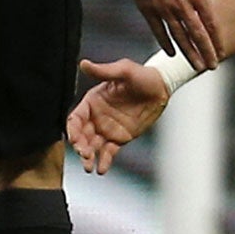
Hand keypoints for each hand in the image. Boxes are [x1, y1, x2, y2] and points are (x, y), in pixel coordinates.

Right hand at [68, 57, 170, 174]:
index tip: (74, 139)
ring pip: (92, 147)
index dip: (72, 130)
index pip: (75, 119)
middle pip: (81, 136)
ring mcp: (107, 129)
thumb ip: (104, 71)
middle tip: (84, 154)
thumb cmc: (142, 75)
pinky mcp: (120, 138)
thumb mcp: (124, 71)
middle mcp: (96, 117)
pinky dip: (104, 161)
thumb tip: (83, 64)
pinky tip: (101, 169)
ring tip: (89, 166)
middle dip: (79, 147)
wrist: (162, 88)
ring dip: (88, 157)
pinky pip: (109, 152)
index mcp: (93, 101)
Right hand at [130, 0, 234, 71]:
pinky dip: (165, 42)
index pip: (210, 23)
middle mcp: (182, 4)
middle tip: (211, 67)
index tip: (222, 53)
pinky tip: (171, 53)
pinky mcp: (148, 7)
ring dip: (187, 52)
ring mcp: (164, 7)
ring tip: (195, 66)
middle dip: (205, 52)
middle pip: (196, 34)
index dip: (216, 40)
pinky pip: (157, 30)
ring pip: (178, 35)